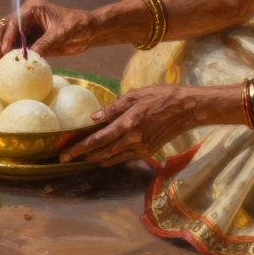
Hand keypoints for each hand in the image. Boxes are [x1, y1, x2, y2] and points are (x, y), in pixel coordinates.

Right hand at [0, 0, 96, 66]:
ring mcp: (27, 29)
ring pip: (7, 41)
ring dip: (1, 54)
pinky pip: (18, 50)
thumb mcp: (61, 33)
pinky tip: (7, 69)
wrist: (89, 31)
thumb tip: (29, 58)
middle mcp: (26, 17)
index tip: (3, 51)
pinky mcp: (31, 41)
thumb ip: (45, 43)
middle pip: (4, 30)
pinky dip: (12, 59)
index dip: (7, 37)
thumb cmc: (78, 25)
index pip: (14, 22)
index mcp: (32, 8)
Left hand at [61, 86, 202, 165]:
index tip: (65, 153)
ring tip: (81, 159)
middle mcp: (132, 139)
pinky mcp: (148, 151)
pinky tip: (104, 160)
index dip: (80, 147)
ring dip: (95, 159)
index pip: (97, 139)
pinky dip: (112, 159)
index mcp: (127, 123)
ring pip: (113, 157)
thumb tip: (93, 118)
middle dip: (83, 156)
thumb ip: (114, 108)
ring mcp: (141, 147)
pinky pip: (125, 157)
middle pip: (102, 151)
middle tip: (66, 159)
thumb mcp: (135, 95)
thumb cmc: (161, 96)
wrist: (187, 109)